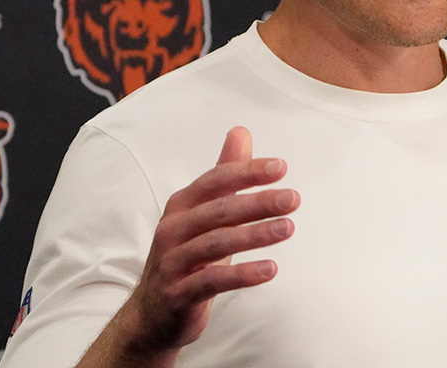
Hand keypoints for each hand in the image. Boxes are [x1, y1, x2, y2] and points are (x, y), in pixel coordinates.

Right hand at [80, 126, 298, 366]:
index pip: (216, 180)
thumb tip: (241, 131)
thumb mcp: (204, 214)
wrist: (152, 315)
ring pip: (217, 243)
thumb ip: (224, 175)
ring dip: (255, 235)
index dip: (247, 172)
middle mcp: (173, 229)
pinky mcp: (178, 293)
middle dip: (258, 202)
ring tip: (288, 228)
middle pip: (219, 210)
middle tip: (293, 199)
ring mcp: (173, 262)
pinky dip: (243, 274)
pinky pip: (213, 281)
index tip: (281, 167)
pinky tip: (270, 269)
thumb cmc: (186, 257)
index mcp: (181, 206)